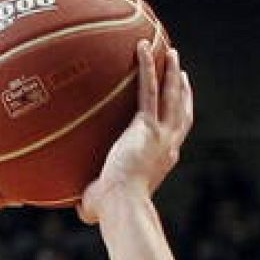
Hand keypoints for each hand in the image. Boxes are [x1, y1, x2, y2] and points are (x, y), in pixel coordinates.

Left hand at [78, 42, 191, 224]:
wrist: (120, 204)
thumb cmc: (109, 211)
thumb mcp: (102, 203)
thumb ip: (94, 201)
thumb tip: (78, 210)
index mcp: (161, 160)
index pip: (172, 135)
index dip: (176, 118)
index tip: (175, 106)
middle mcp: (167, 145)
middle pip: (180, 110)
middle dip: (181, 90)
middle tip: (179, 71)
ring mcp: (160, 133)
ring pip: (170, 95)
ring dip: (170, 71)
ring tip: (168, 51)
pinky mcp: (146, 125)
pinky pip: (147, 89)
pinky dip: (146, 67)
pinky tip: (141, 47)